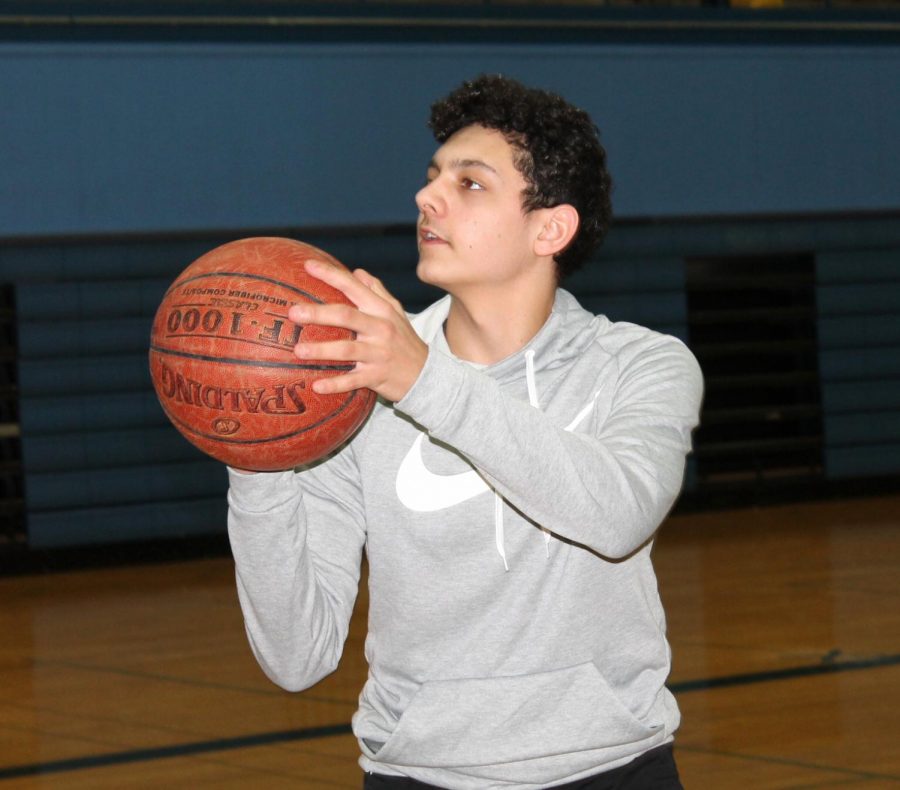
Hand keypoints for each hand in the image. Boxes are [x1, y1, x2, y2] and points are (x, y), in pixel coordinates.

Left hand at [288, 260, 427, 402]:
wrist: (427, 374)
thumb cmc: (405, 341)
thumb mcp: (396, 313)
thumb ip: (377, 291)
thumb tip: (357, 272)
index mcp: (382, 310)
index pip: (354, 287)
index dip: (331, 275)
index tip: (308, 266)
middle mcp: (380, 329)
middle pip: (346, 316)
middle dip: (318, 313)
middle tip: (294, 312)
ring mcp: (378, 354)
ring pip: (347, 350)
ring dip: (321, 350)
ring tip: (298, 350)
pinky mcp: (377, 376)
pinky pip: (353, 380)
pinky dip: (335, 384)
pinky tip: (316, 386)